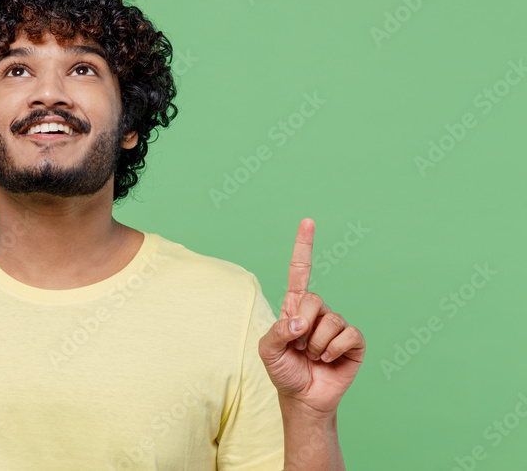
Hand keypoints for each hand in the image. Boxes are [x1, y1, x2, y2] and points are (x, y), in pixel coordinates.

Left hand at [258, 218, 364, 415]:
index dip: (304, 247)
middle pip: (313, 299)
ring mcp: (337, 326)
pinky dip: (334, 349)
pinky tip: (328, 360)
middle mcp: (317, 312)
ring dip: (317, 343)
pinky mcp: (353, 342)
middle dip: (302, 325)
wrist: (303, 399)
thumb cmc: (283, 371)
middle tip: (299, 346)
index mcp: (295, 308)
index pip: (300, 272)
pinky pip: (348, 335)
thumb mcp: (268, 351)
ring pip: (330, 320)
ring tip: (313, 356)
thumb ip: (276, 332)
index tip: (308, 221)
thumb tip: (299, 322)